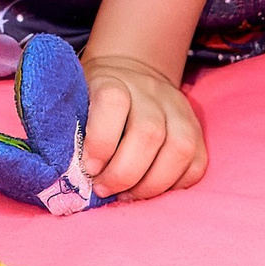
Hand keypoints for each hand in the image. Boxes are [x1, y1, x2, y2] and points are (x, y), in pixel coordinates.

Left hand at [77, 46, 206, 197]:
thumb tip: (67, 175)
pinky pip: (197, 163)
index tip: (88, 167)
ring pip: (179, 149)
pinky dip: (175, 185)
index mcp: (113, 81)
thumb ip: (69, 131)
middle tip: (104, 189)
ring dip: (151, 184)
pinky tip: (152, 189)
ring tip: (128, 195)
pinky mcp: (197, 129)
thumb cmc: (92, 100)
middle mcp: (150, 92)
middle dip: (124, 174)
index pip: (113, 101)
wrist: (130, 71)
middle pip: (149, 133)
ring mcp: (178, 109)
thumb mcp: (74, 102)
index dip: (100, 141)